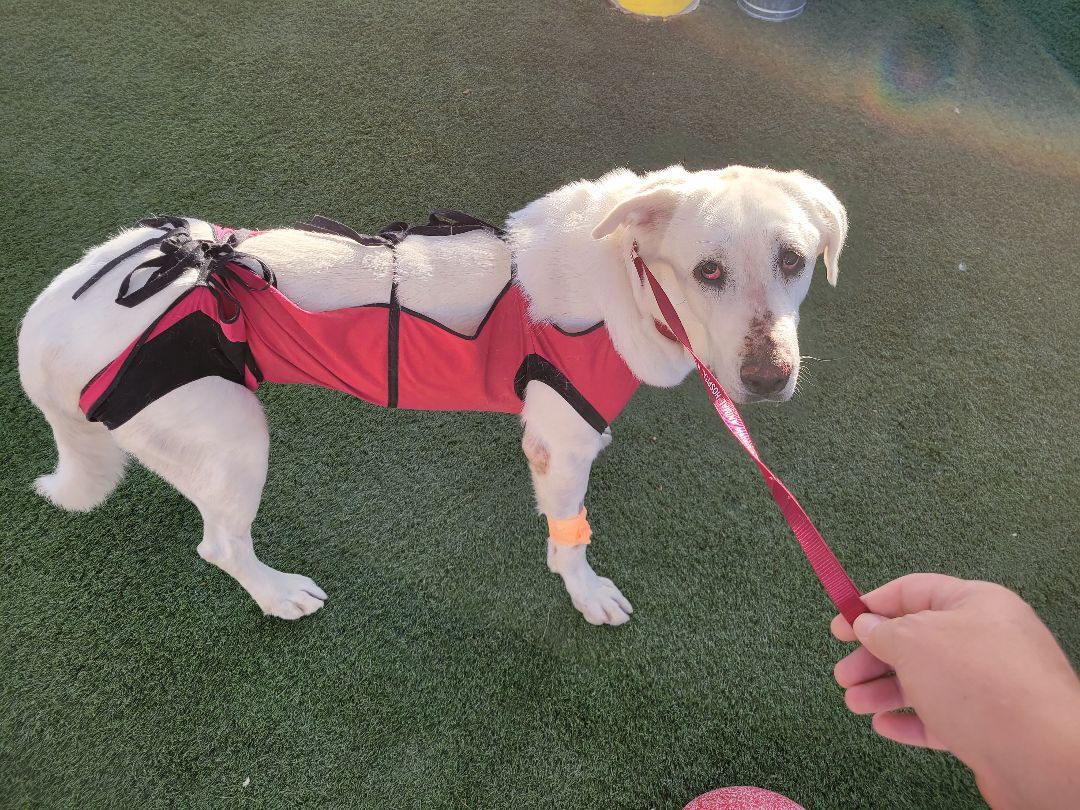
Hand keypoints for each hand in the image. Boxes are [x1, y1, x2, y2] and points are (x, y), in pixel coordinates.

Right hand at [831, 573, 1079, 808]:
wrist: (1037, 753)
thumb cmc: (975, 680)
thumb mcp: (913, 641)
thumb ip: (883, 631)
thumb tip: (866, 624)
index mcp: (976, 603)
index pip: (914, 591)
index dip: (872, 605)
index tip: (839, 624)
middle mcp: (987, 638)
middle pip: (917, 639)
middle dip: (874, 657)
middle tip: (842, 674)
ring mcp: (991, 683)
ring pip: (927, 679)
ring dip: (885, 690)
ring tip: (853, 703)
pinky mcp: (992, 723)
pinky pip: (943, 714)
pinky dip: (910, 718)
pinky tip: (883, 725)